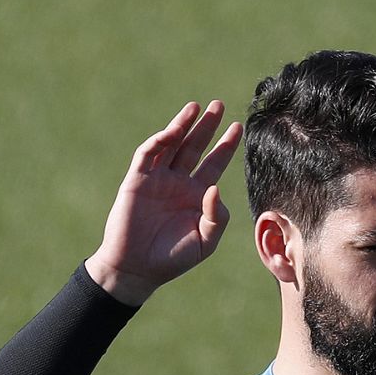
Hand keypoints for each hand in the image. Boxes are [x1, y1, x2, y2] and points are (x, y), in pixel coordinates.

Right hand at [86, 101, 243, 305]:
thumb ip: (216, 217)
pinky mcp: (136, 181)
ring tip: (195, 107)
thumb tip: (215, 187)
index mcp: (197, 195)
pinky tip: (172, 132)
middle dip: (207, 126)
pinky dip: (158, 143)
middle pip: (195, 147)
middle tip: (219, 105)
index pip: (215, 163)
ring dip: (182, 125)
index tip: (239, 127)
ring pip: (171, 145)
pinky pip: (148, 156)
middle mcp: (178, 183)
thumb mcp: (205, 241)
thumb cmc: (174, 258)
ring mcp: (157, 180)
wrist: (138, 269)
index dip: (226, 146)